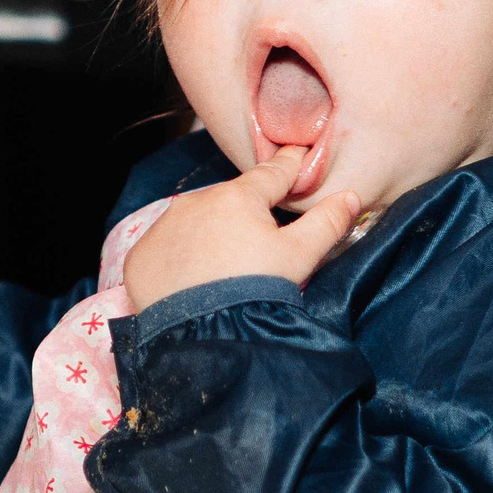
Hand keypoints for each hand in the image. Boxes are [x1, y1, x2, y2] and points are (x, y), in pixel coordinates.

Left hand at [124, 148, 361, 308]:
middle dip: (245, 210)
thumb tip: (350, 197)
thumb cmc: (256, 291)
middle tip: (258, 234)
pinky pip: (166, 248)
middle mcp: (196, 202)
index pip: (272, 174)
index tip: (297, 154)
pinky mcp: (142, 256)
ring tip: (223, 262)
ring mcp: (164, 228)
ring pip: (195, 221)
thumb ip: (326, 222)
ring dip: (210, 232)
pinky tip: (192, 277)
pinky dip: (179, 256)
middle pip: (230, 200)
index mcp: (239, 197)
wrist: (201, 337)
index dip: (289, 166)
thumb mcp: (299, 257)